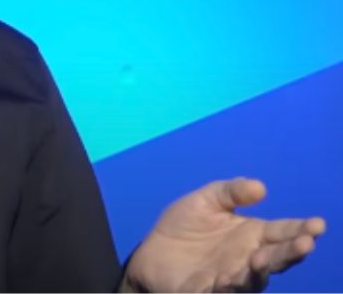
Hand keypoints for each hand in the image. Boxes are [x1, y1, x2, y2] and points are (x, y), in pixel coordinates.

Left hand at [123, 178, 326, 291]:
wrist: (151, 251)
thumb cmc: (185, 227)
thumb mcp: (206, 200)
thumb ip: (231, 192)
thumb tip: (261, 187)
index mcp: (253, 235)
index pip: (284, 232)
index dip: (302, 229)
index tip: (318, 224)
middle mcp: (248, 259)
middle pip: (275, 258)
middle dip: (292, 252)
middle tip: (305, 243)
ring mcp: (229, 277)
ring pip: (252, 279)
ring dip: (259, 271)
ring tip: (261, 259)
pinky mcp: (205, 290)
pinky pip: (219, 291)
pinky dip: (225, 286)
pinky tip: (227, 279)